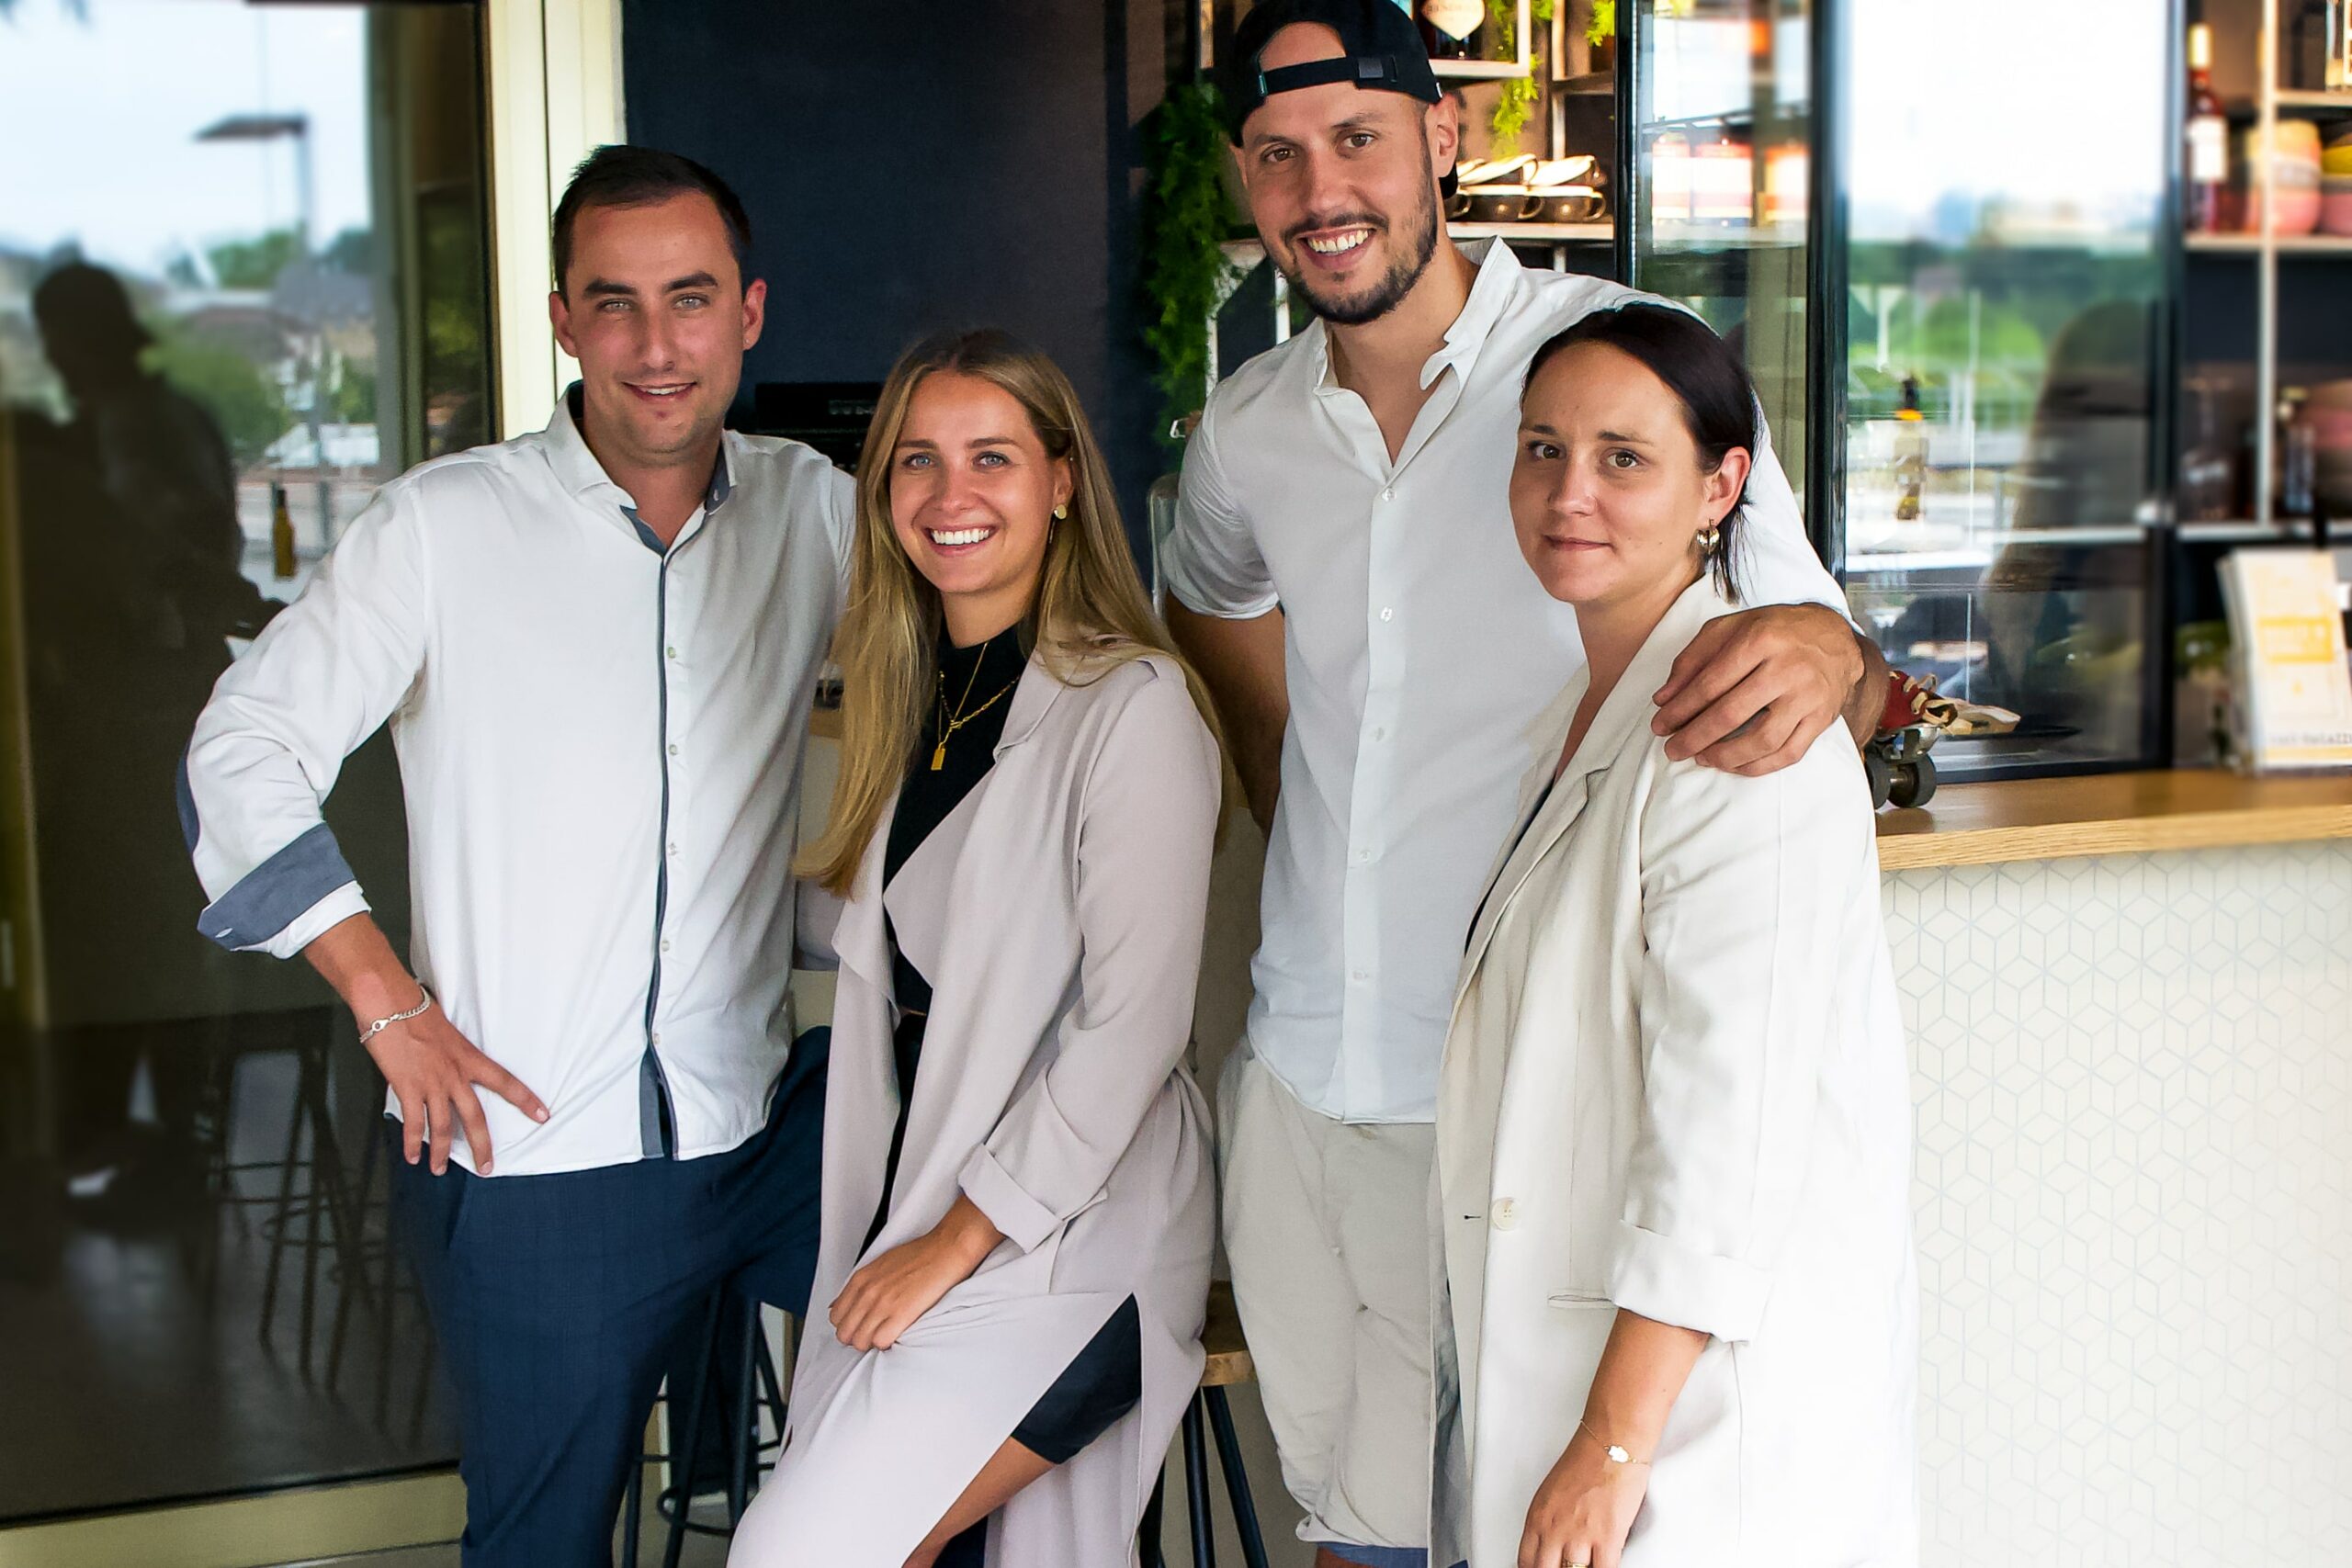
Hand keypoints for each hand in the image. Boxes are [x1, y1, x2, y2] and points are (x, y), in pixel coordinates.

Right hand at [365, 1000, 547, 1174]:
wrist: (390, 1003)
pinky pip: (413, 1122)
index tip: (543, 1116)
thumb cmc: (415, 1010)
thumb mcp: (447, 1031)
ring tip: (439, 1169)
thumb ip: (453, 1054)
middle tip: (486, 1168)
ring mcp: (431, 1082)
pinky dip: (412, 1143)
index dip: (526, 1100)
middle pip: (476, 1118)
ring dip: (440, 1152)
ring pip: (443, 1127)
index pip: (506, 1082)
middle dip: (482, 1146)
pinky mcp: (407, 1087)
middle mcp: (455, 1073)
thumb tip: (449, 1066)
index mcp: (469, 1057)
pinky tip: (412, 1157)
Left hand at [830, 1196, 1003, 1350]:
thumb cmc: (918, 1256)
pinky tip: (896, 1334)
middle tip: (873, 1333)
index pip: (836, 1316)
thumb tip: (836, 1306)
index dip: (848, 1325)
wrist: (945, 1250)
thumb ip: (857, 1287)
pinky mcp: (901, 1313)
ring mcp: (883, 1303)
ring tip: (886, 1334)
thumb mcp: (879, 1265)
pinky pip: (880, 1342)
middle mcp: (867, 1292)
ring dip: (872, 1343)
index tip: (860, 1326)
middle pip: (844, 1333)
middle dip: (856, 1337)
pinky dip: (887, 1343)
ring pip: (860, 1341)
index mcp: (860, 1279)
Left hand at [1518, 1428, 1649, 1567]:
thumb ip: (1548, 1522)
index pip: (1526, 1562)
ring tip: (1585, 1566)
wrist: (1611, 1444)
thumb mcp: (1551, 1493)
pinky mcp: (1608, 1538)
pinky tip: (1603, 1567)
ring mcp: (1580, 1536)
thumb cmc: (1586, 1461)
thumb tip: (1552, 1545)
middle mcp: (1555, 1529)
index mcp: (1538, 1518)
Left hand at [1651, 604, 1862, 774]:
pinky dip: (1757, 766)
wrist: (1834, 637)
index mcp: (1760, 639)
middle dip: (1694, 737)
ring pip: (1762, 740)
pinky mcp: (1822, 718)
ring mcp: (1808, 696)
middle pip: (1731, 714)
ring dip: (1724, 756)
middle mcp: (1787, 667)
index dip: (1680, 709)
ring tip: (1700, 758)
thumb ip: (1692, 659)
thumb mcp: (1729, 629)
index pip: (1710, 683)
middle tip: (1672, 750)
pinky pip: (1788, 753)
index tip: (1659, 725)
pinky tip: (1733, 765)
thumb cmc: (1773, 632)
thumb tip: (1663, 699)